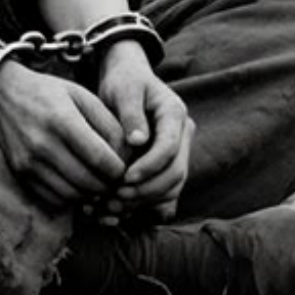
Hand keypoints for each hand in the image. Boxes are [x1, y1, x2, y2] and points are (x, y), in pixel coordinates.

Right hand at [0, 60, 127, 210]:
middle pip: (89, 183)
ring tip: (98, 182)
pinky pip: (55, 199)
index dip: (120, 170)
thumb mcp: (82, 96)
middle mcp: (43, 144)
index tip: (124, 168)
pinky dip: (72, 198)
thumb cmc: (49, 93)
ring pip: (74, 196)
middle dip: (109, 185)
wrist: (2, 93)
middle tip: (115, 179)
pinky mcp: (21, 174)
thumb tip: (128, 158)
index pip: (101, 160)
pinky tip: (78, 184)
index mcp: (62, 120)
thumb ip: (109, 125)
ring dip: (92, 195)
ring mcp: (29, 162)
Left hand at [95, 41, 193, 219]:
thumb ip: (131, 112)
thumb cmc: (124, 81)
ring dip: (144, 201)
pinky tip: (119, 212)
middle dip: (146, 189)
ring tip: (112, 207)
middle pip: (175, 173)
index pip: (169, 148)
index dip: (149, 166)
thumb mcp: (124, 89)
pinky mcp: (166, 166)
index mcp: (175, 113)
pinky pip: (163, 193)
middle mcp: (182, 135)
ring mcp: (177, 153)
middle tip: (116, 198)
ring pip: (171, 187)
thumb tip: (138, 141)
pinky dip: (144, 205)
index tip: (125, 177)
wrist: (127, 81)